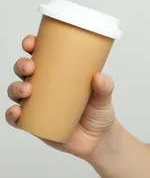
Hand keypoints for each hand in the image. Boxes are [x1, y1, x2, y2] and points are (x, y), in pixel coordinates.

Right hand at [6, 34, 117, 162]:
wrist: (98, 140)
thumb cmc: (100, 111)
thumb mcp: (105, 96)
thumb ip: (105, 86)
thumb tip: (99, 77)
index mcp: (60, 72)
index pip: (42, 54)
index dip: (32, 45)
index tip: (31, 42)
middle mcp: (46, 85)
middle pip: (25, 70)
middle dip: (22, 65)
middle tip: (31, 67)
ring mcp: (38, 104)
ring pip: (17, 91)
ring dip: (16, 87)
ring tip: (27, 90)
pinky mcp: (34, 123)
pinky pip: (16, 118)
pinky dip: (11, 114)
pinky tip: (16, 111)